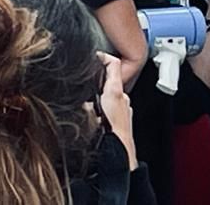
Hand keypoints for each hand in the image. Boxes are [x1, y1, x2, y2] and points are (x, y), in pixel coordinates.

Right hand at [97, 52, 137, 170]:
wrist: (121, 155)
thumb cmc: (111, 138)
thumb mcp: (90, 119)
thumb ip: (86, 107)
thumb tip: (83, 102)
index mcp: (116, 92)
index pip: (113, 64)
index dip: (103, 56)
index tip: (95, 55)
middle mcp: (123, 98)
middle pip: (112, 79)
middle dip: (98, 80)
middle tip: (86, 81)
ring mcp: (126, 108)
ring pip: (113, 94)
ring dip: (102, 96)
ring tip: (89, 102)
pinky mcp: (126, 118)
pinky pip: (115, 107)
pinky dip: (106, 107)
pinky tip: (97, 117)